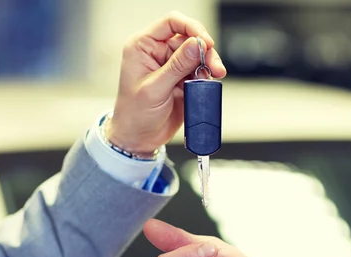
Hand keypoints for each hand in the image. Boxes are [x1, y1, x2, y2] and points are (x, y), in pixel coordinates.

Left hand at [107, 11, 226, 153]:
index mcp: (143, 47)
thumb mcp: (154, 89)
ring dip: (209, 63)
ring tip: (216, 74)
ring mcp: (170, 66)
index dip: (191, 28)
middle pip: (189, 38)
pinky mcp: (181, 79)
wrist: (139, 139)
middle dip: (204, 50)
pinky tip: (209, 83)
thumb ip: (176, 66)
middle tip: (214, 66)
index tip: (205, 42)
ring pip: (197, 54)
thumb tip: (195, 44)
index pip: (170, 23)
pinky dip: (207, 75)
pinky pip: (199, 70)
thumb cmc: (135, 115)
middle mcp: (157, 52)